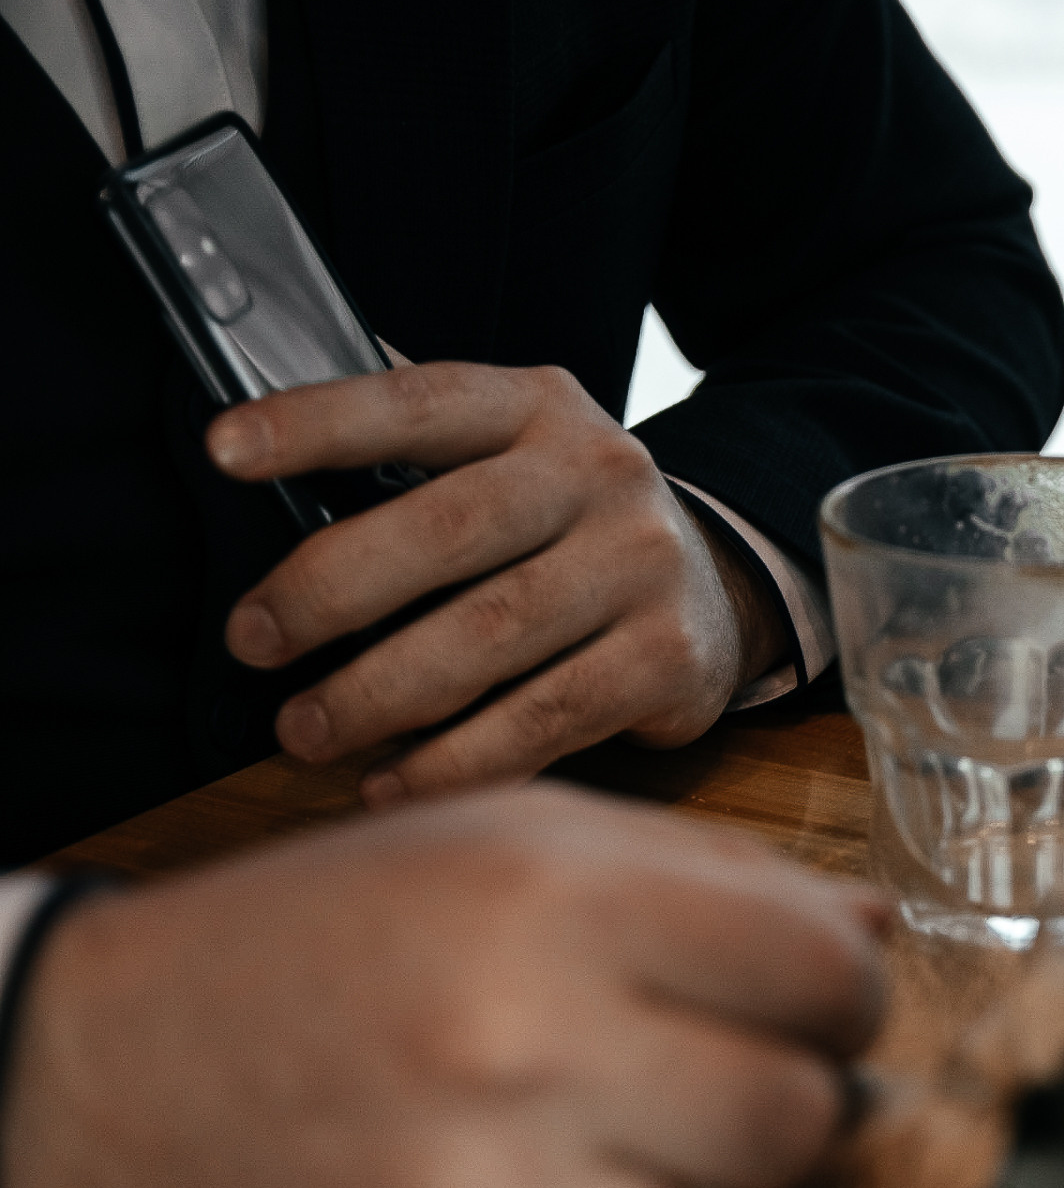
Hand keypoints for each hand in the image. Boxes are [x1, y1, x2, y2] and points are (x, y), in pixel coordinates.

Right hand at [1, 786, 885, 1187]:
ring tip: (622, 1176)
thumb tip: (875, 930)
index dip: (844, 999)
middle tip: (718, 1101)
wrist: (104, 1080)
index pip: (827, 974)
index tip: (810, 1013)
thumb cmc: (338, 941)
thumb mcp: (512, 844)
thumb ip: (710, 874)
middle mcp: (522, 1049)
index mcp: (554, 902)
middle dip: (785, 1114)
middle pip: (798, 1123)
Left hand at [206, 364, 787, 807]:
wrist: (716, 587)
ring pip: (490, 636)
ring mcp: (644, 566)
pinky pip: (543, 719)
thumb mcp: (508, 451)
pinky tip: (387, 784)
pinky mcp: (669, 658)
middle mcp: (603, 473)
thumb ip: (408, 439)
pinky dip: (454, 762)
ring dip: (378, 694)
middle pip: (448, 530)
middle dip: (331, 591)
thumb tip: (250, 427)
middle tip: (252, 641)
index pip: (419, 403)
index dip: (319, 423)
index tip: (223, 452)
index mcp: (540, 407)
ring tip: (303, 731)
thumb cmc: (564, 524)